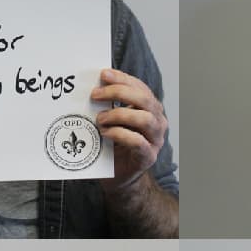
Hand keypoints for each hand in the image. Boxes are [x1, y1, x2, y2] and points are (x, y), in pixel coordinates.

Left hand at [91, 68, 168, 186]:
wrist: (120, 176)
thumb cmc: (114, 145)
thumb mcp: (112, 119)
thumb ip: (108, 104)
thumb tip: (92, 85)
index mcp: (150, 109)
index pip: (141, 88)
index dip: (123, 79)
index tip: (103, 74)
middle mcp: (157, 122)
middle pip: (145, 99)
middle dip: (118, 92)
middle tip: (95, 95)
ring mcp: (155, 140)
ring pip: (145, 119)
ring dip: (118, 115)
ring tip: (100, 119)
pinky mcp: (148, 156)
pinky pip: (137, 141)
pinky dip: (119, 134)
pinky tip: (105, 133)